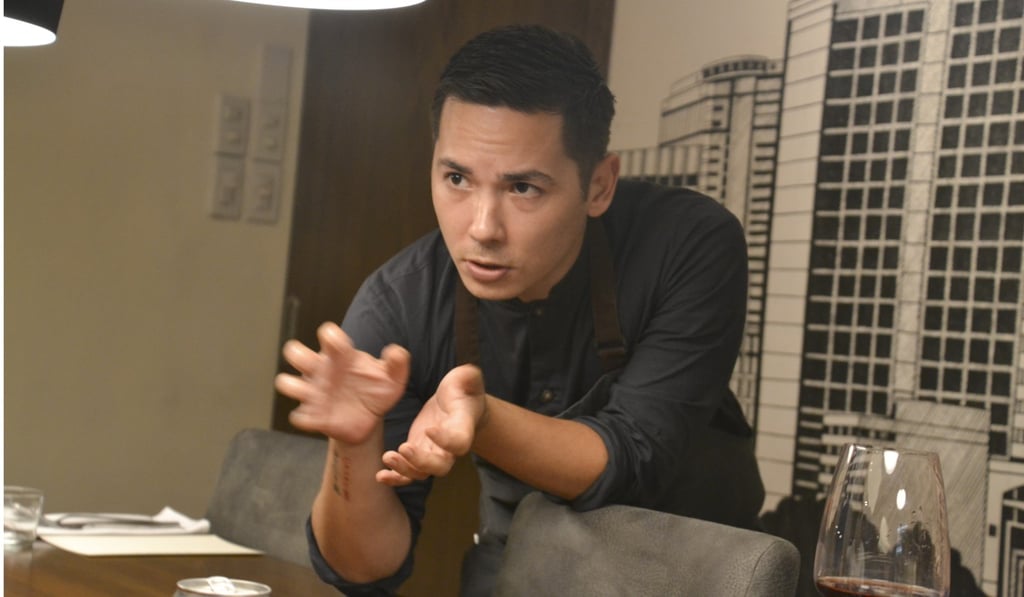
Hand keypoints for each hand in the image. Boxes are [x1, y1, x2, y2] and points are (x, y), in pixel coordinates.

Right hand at [274, 322, 409, 443]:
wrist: (371, 419)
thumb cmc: (377, 390)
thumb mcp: (393, 377)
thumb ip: (397, 363)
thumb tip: (396, 351)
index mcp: (340, 356)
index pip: (328, 335)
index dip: (330, 336)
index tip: (340, 345)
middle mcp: (321, 370)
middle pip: (293, 351)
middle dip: (299, 355)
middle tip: (318, 367)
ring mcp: (314, 393)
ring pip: (286, 382)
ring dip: (296, 387)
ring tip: (318, 395)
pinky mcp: (313, 416)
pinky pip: (298, 416)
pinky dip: (306, 418)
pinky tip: (322, 419)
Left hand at [377, 364, 487, 485]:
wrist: (457, 404)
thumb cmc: (462, 391)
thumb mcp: (466, 380)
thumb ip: (468, 377)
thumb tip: (467, 375)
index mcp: (462, 429)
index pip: (458, 442)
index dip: (446, 440)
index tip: (430, 429)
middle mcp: (448, 449)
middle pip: (439, 466)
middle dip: (421, 462)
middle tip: (405, 448)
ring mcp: (432, 454)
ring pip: (421, 473)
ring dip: (404, 469)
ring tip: (388, 456)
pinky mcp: (417, 454)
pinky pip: (407, 474)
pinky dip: (395, 478)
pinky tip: (380, 475)